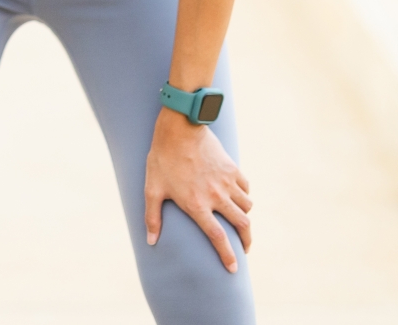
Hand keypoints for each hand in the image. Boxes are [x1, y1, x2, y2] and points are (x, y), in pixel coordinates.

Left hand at [144, 108, 251, 271]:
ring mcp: (227, 182)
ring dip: (245, 217)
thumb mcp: (152, 188)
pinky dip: (245, 196)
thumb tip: (151, 241)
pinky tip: (238, 197)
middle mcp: (216, 196)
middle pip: (241, 225)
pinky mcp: (232, 168)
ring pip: (246, 207)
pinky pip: (246, 188)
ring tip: (239, 221)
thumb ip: (152, 216)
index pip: (218, 237)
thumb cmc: (162, 159)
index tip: (233, 269)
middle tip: (245, 249)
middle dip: (247, 241)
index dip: (228, 255)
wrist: (179, 128)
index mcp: (197, 205)